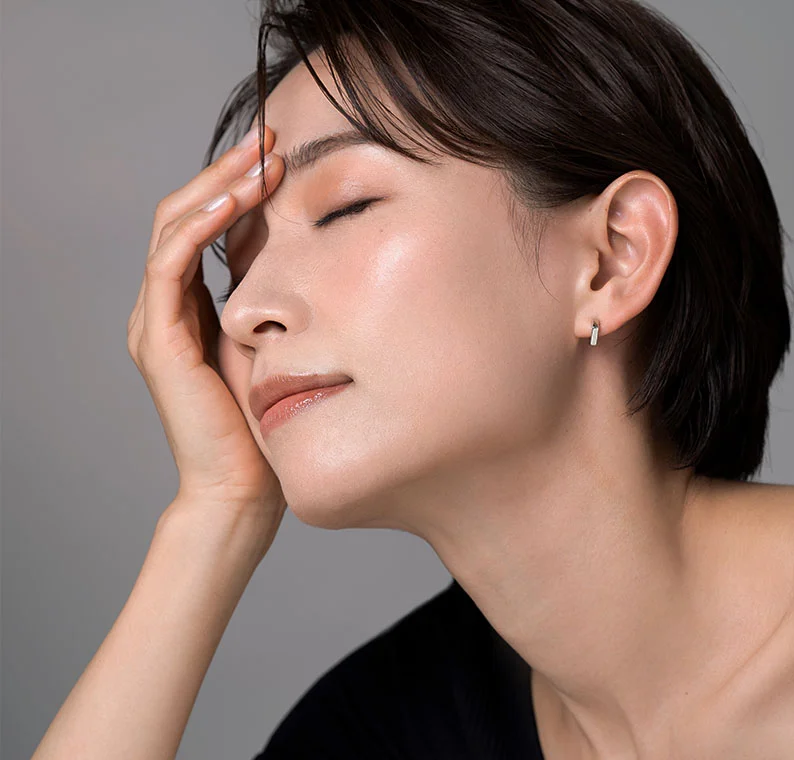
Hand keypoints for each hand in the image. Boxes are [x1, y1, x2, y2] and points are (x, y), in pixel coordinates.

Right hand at [127, 124, 286, 538]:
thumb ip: (277, 306)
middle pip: (184, 214)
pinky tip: (238, 199)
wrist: (245, 488)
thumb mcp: (278, 347)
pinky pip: (170, 264)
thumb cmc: (268, 424)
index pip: (204, 226)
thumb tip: (314, 259)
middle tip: (271, 136)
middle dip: (228, 170)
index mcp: (192, 308)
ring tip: (261, 155)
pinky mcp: (156, 339)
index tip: (283, 153)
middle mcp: (166, 307)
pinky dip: (200, 225)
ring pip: (173, 227)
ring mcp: (155, 321)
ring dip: (216, 185)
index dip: (237, 184)